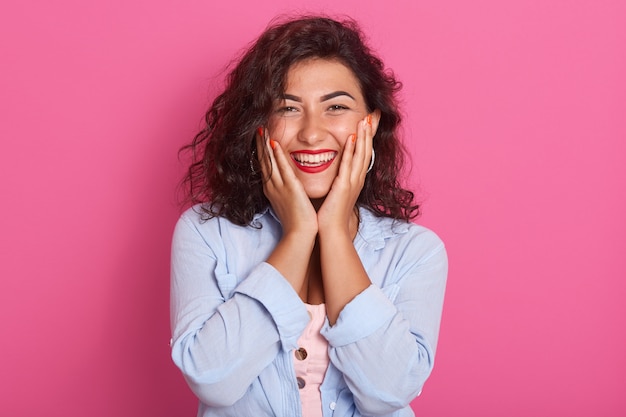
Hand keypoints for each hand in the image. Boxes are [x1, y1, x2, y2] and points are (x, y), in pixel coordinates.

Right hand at [256, 130, 317, 238]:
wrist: (300, 234)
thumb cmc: (297, 221)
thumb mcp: (288, 202)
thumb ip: (287, 191)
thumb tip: (289, 184)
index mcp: (272, 189)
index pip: (265, 166)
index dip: (262, 152)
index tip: (260, 139)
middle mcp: (272, 186)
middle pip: (264, 161)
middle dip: (260, 144)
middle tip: (257, 129)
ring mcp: (279, 187)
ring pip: (270, 161)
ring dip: (265, 145)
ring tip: (262, 130)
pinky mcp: (290, 188)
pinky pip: (283, 168)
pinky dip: (278, 156)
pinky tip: (274, 144)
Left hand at [317, 114, 373, 236]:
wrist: (332, 231)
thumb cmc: (331, 214)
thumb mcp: (337, 193)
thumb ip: (338, 180)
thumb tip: (335, 172)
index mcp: (356, 179)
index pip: (364, 153)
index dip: (368, 137)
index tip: (370, 121)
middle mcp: (357, 179)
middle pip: (367, 150)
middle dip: (370, 131)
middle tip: (373, 113)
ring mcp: (352, 182)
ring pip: (360, 154)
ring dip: (363, 136)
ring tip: (365, 119)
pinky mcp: (344, 186)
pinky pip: (348, 164)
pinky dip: (350, 150)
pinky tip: (351, 137)